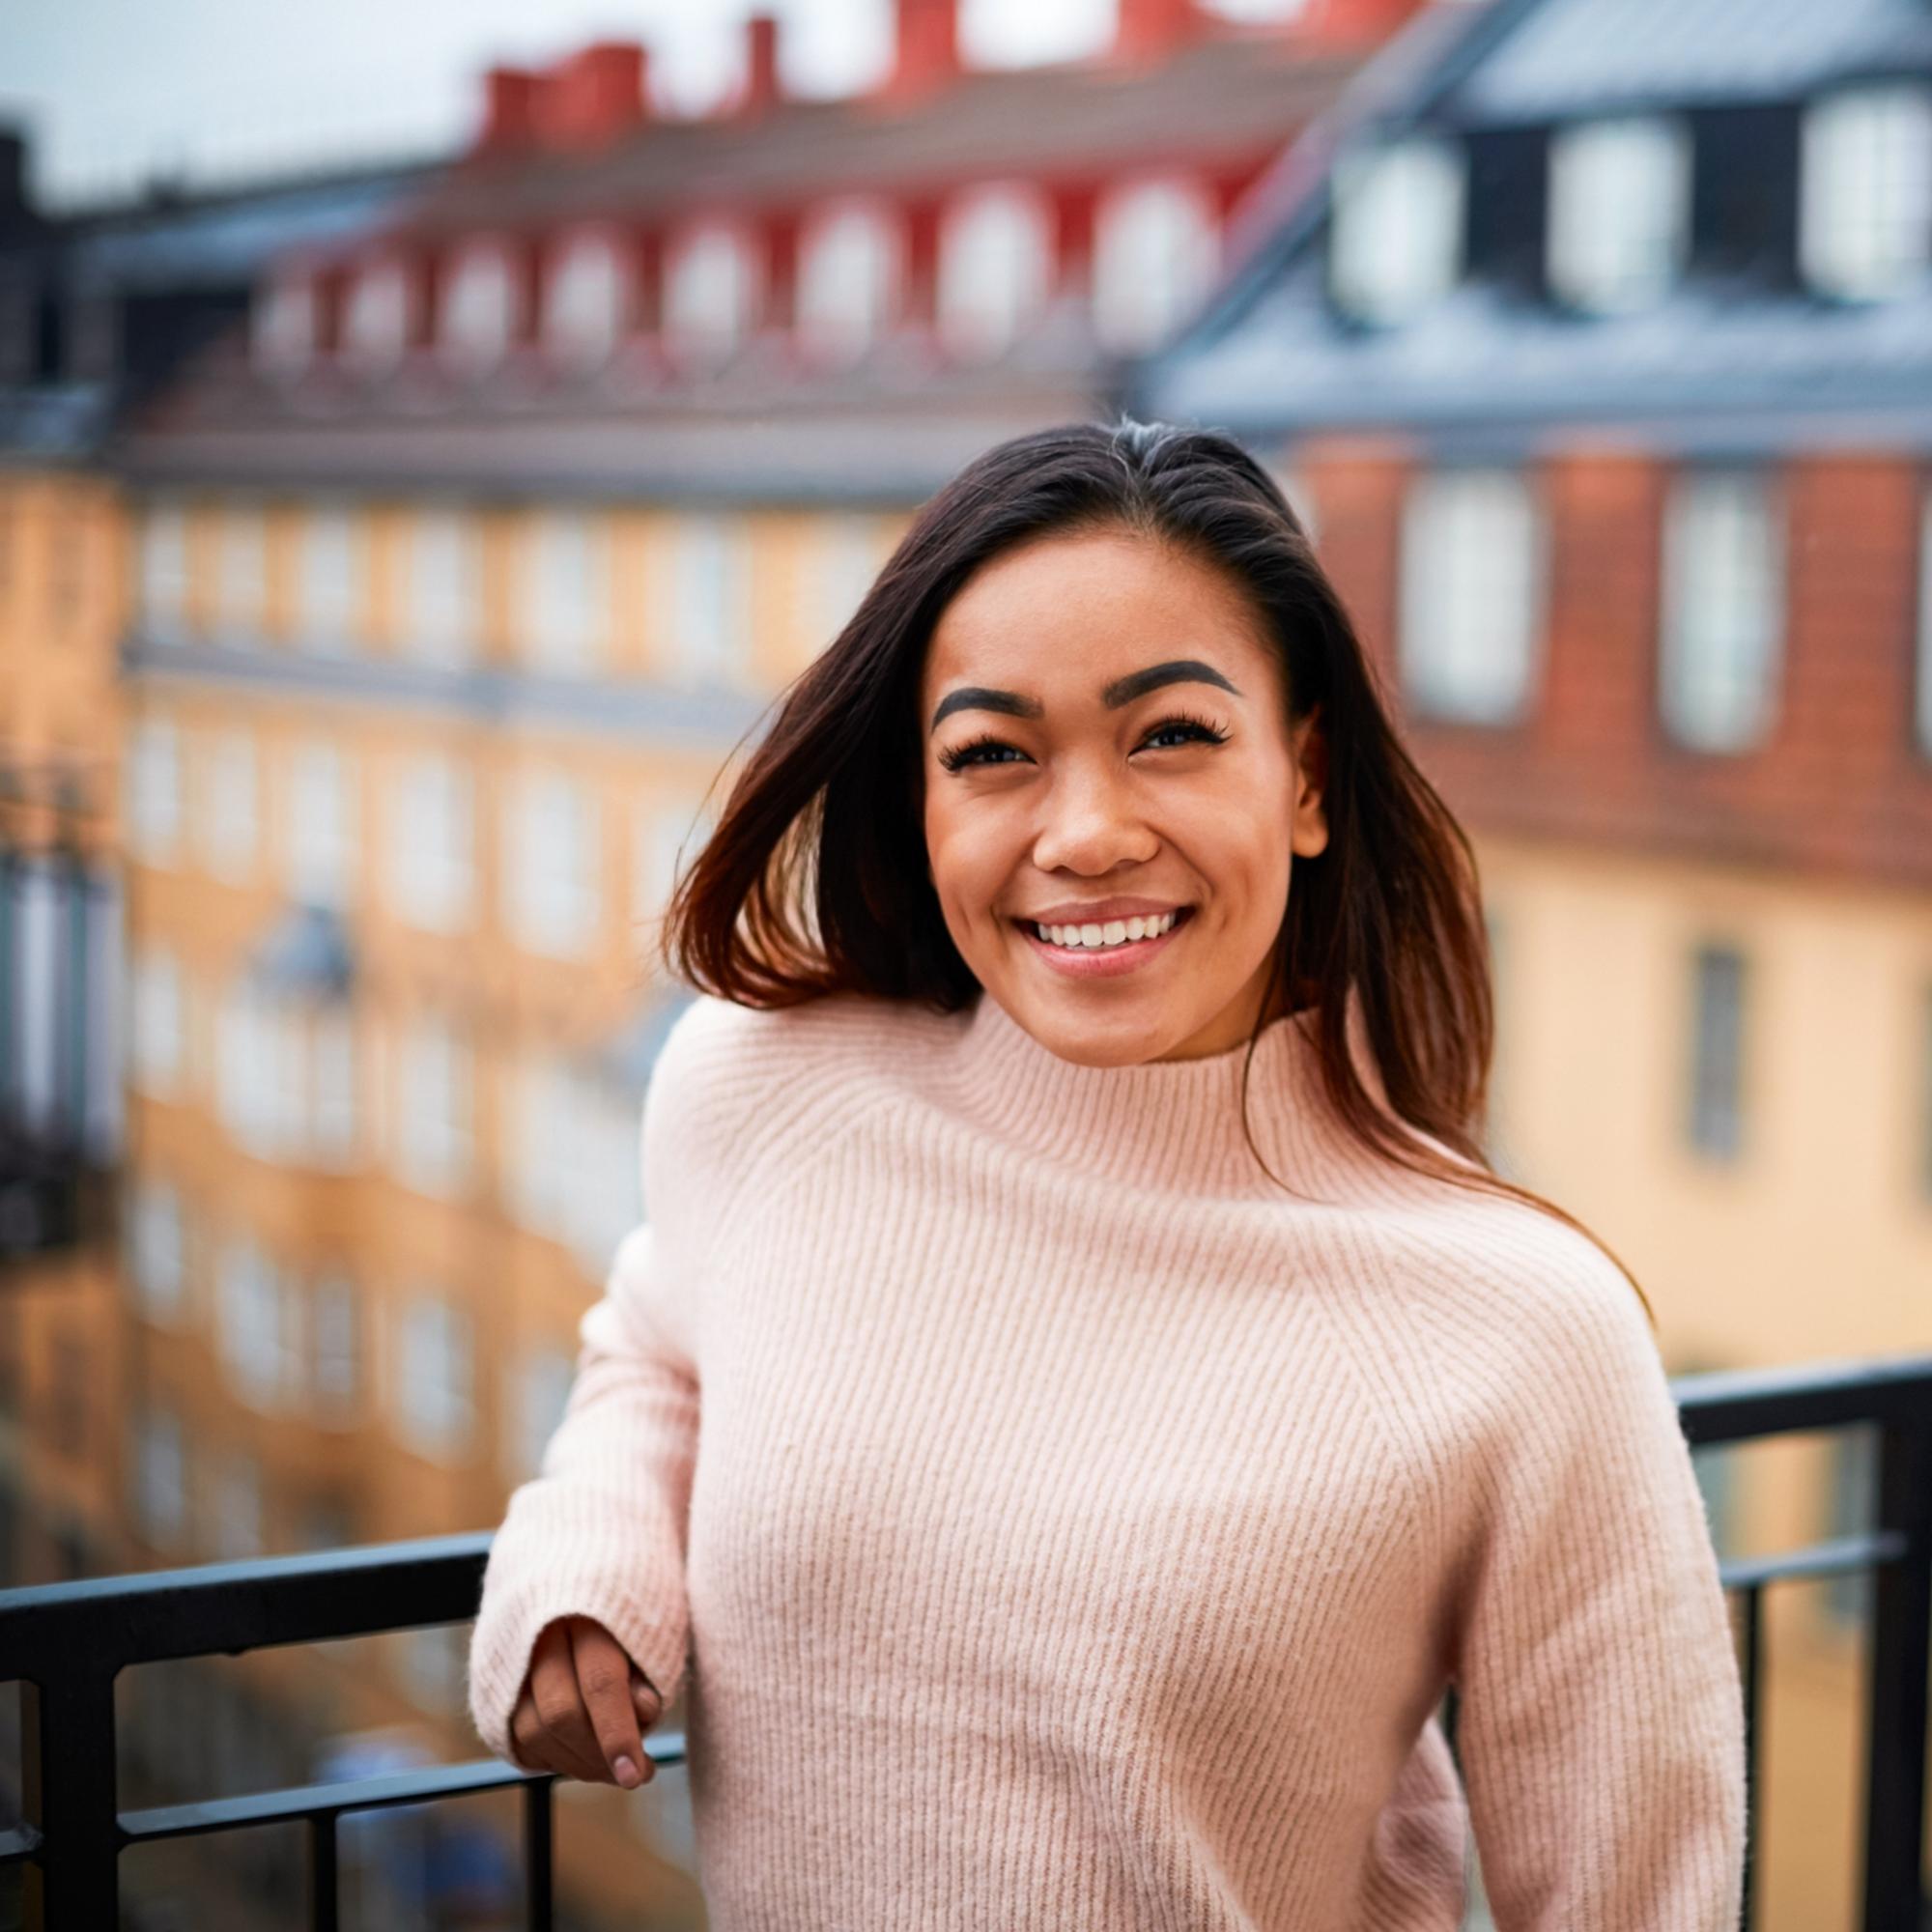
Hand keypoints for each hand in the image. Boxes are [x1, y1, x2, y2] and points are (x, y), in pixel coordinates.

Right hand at [508, 1614, 662, 1787]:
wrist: (570, 1569)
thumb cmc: (626, 1602)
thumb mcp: (652, 1621)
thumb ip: (650, 1666)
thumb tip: (645, 1710)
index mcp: (587, 1606)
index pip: (600, 1682)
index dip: (618, 1735)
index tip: (636, 1776)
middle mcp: (540, 1629)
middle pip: (560, 1713)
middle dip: (598, 1756)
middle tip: (632, 1774)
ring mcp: (510, 1654)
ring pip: (531, 1731)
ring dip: (575, 1763)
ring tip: (610, 1766)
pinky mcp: (493, 1677)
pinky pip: (514, 1737)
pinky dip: (550, 1757)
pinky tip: (580, 1753)